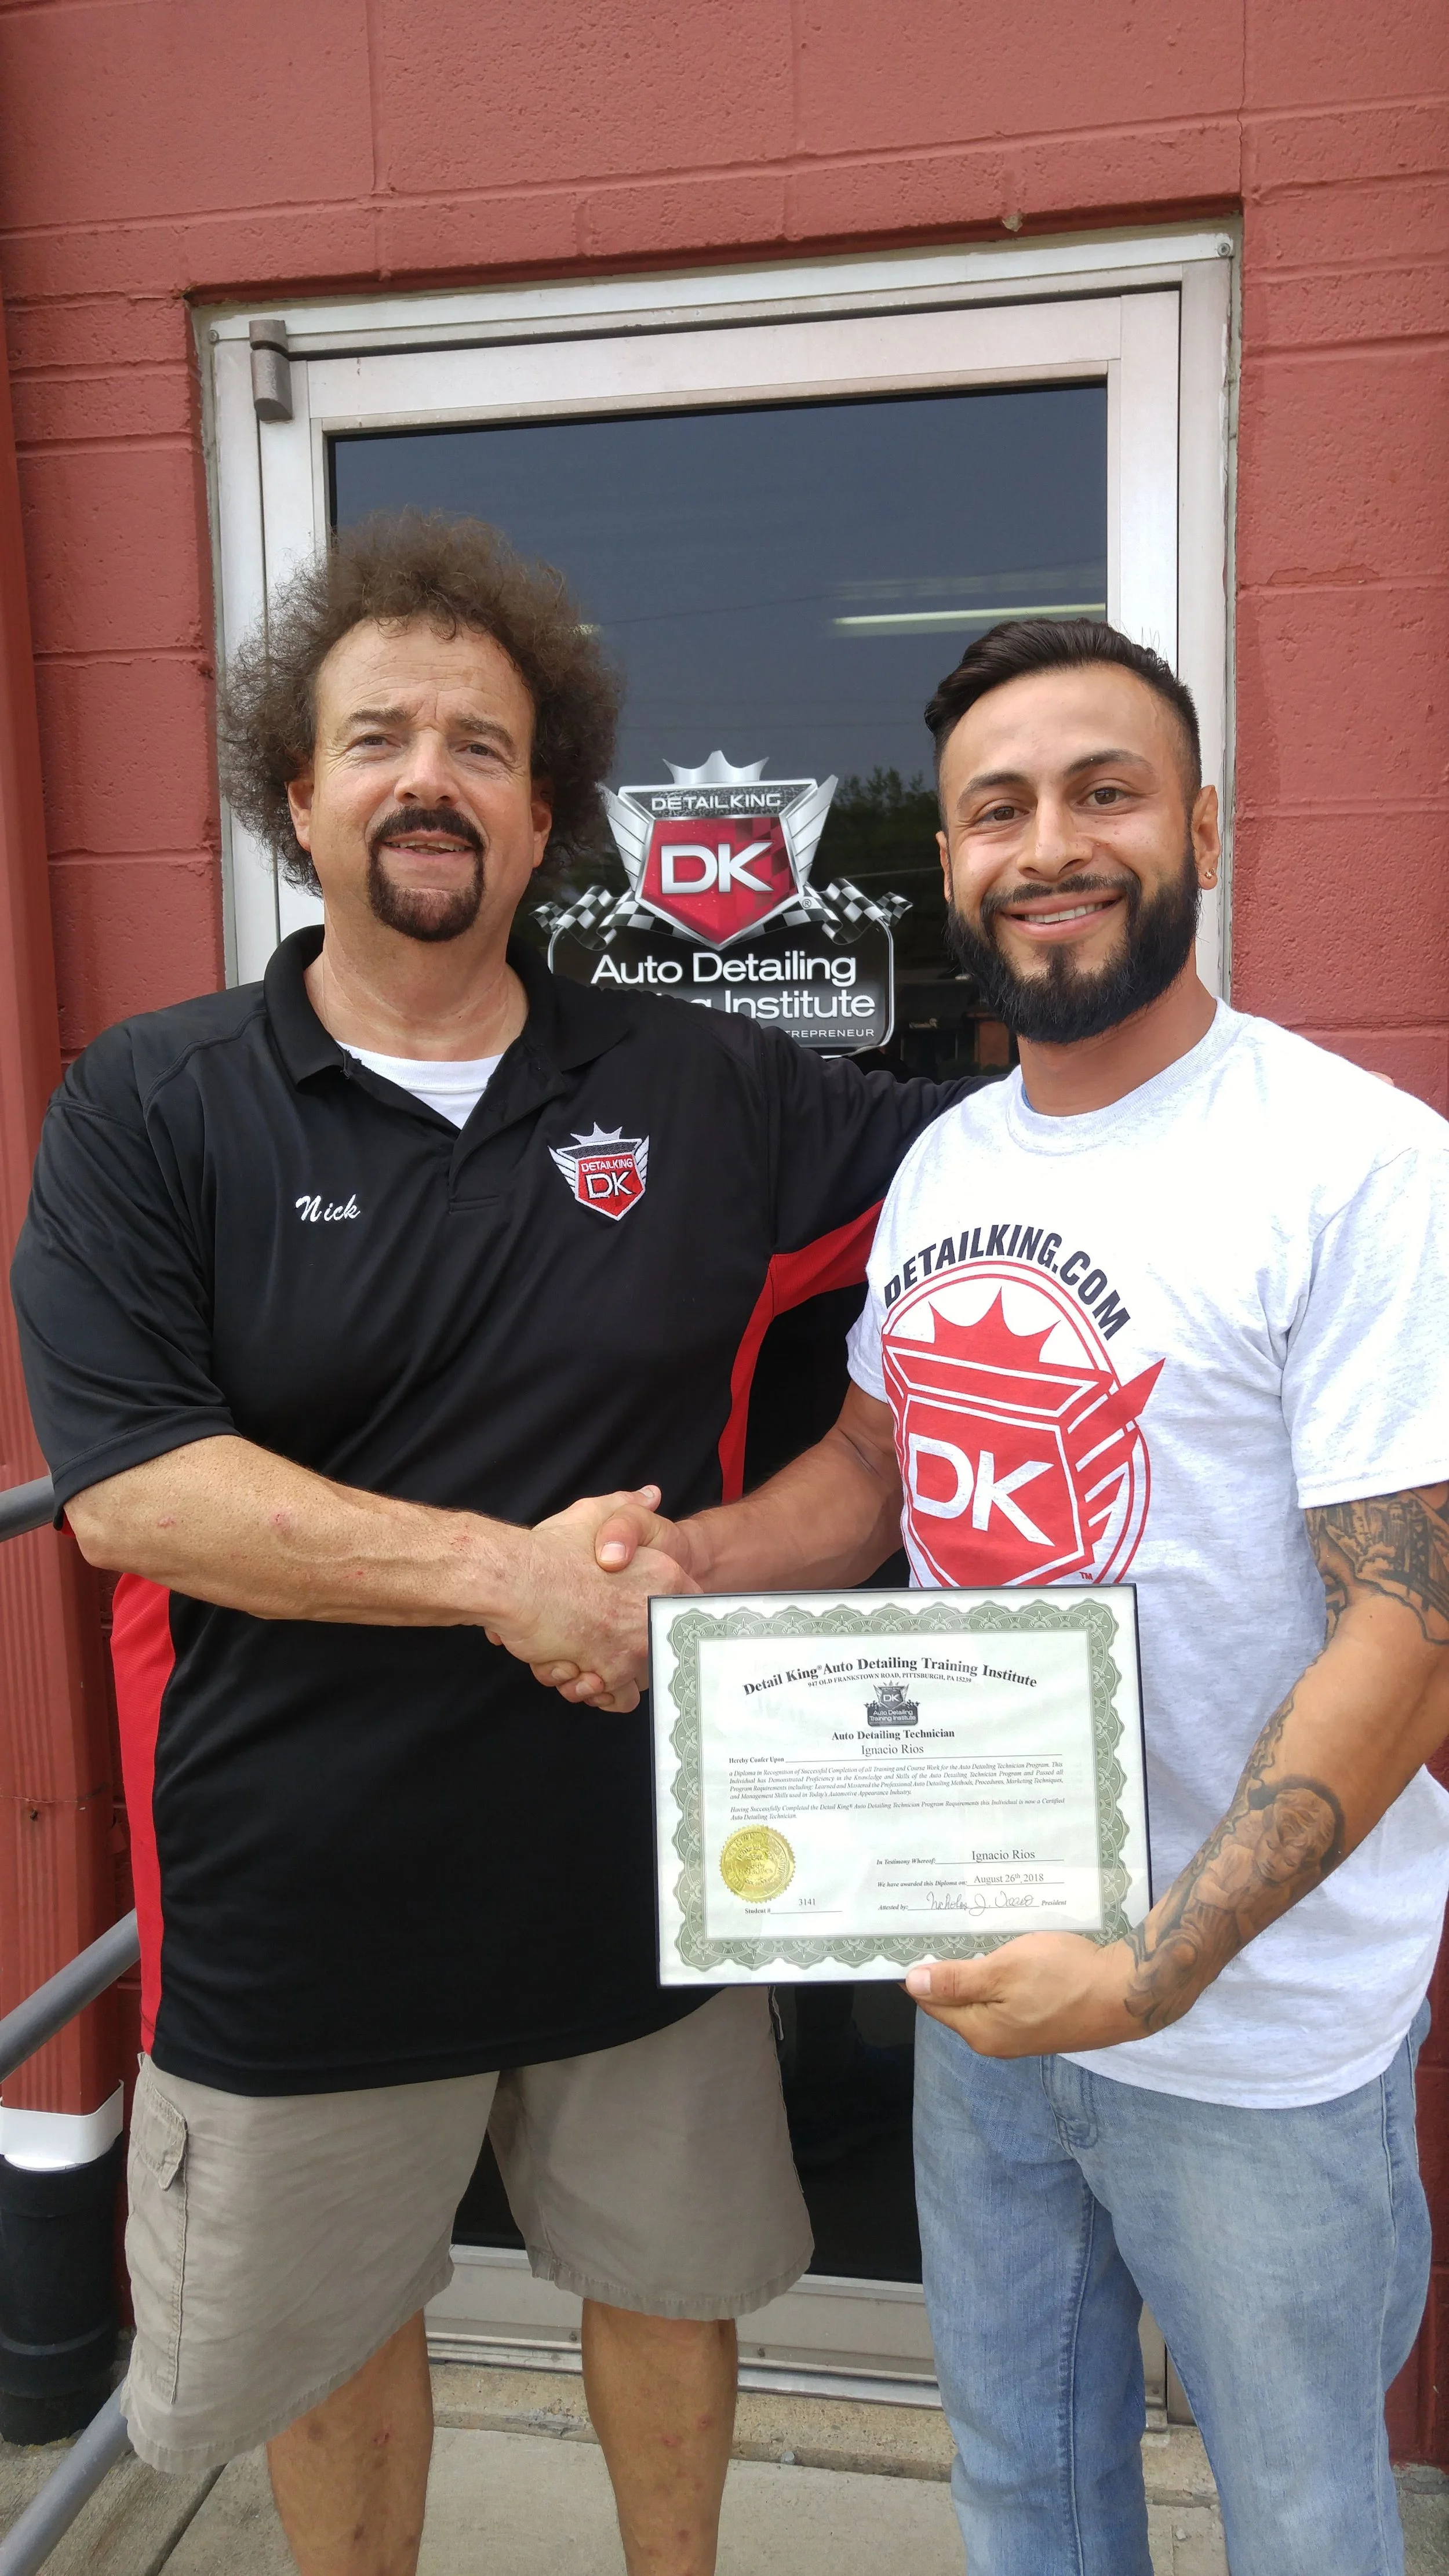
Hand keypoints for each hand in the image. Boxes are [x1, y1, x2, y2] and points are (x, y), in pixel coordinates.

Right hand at [484, 1490, 697, 1712]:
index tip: (649, 1622)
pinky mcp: (608, 1672)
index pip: (692, 1611)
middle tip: (606, 1636)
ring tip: (586, 1656)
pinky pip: (618, 1697)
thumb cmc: (549, 1549)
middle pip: (666, 1647)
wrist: (513, 1580)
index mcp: (664, 1576)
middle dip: (637, 1648)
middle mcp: (656, 1614)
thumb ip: (628, 1507)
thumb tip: (652, 1495)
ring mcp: (635, 1646)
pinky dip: (601, 1692)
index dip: (672, 1619)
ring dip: (617, 1674)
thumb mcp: (593, 1513)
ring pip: (643, 1677)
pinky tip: (580, 1672)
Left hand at [904, 1933, 1141, 2057]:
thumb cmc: (1064, 1978)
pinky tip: (1007, 1950)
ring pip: (986, 1995)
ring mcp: (1023, 2033)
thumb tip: (912, 1984)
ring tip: (972, 1932)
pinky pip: (1010, 1996)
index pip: (933, 2001)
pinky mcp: (1044, 2021)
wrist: (1127, 1993)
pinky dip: (1003, 1974)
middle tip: (941, 1926)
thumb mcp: (1004, 1971)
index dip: (920, 1971)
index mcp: (981, 2031)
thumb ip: (957, 1981)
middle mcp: (998, 2040)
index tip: (914, 1937)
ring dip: (977, 1967)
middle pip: (959, 2000)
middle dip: (949, 1967)